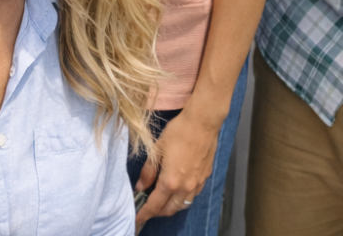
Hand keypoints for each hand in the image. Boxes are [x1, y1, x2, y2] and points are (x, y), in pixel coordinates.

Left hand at [134, 109, 221, 228]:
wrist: (203, 122)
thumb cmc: (178, 132)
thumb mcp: (157, 150)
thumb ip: (148, 171)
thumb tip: (140, 187)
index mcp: (171, 181)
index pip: (155, 205)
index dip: (144, 214)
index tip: (137, 220)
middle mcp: (185, 187)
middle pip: (170, 210)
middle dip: (158, 213)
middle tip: (148, 209)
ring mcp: (197, 183)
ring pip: (183, 205)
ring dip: (171, 207)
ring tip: (162, 202)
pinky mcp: (205, 177)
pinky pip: (193, 195)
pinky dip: (183, 198)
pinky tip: (178, 190)